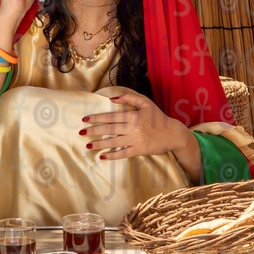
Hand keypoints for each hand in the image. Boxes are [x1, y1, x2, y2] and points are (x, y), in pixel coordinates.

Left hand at [80, 92, 197, 161]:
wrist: (172, 134)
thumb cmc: (157, 117)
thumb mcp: (146, 103)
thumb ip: (129, 98)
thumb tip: (112, 99)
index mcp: (133, 116)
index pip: (111, 117)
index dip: (97, 118)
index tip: (85, 119)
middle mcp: (133, 128)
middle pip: (109, 129)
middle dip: (94, 131)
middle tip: (81, 132)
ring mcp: (136, 140)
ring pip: (114, 142)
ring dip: (99, 144)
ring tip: (88, 145)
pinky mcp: (139, 151)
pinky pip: (123, 153)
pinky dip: (112, 155)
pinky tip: (102, 156)